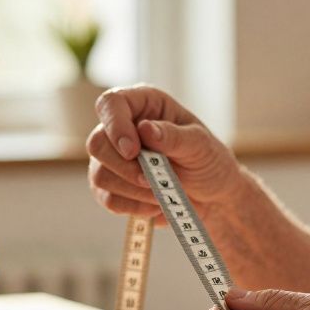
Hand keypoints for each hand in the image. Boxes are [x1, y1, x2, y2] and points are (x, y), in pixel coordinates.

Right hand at [85, 84, 241, 220]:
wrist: (212, 197)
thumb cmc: (208, 161)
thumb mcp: (201, 145)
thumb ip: (174, 136)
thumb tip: (144, 128)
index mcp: (144, 104)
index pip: (111, 103)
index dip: (115, 126)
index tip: (133, 151)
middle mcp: (122, 127)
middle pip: (97, 143)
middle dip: (125, 168)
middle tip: (152, 180)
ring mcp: (112, 158)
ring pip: (99, 175)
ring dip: (134, 191)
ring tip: (163, 194)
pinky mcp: (111, 187)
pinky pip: (107, 199)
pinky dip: (134, 207)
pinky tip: (156, 205)